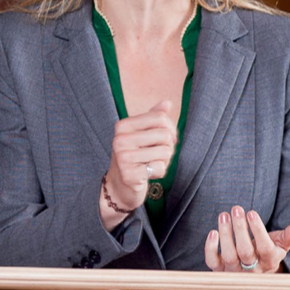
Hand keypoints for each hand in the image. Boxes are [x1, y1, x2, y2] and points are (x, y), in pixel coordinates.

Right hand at [100, 101, 175, 227]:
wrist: (118, 186)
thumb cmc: (134, 156)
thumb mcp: (141, 135)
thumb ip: (153, 118)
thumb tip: (167, 103)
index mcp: (122, 126)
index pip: (159, 118)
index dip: (171, 128)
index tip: (169, 138)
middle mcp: (120, 140)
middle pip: (165, 135)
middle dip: (168, 146)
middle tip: (159, 154)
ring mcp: (123, 158)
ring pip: (165, 152)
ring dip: (165, 160)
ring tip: (152, 163)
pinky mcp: (129, 175)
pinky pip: (160, 168)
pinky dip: (159, 172)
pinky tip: (148, 174)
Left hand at [204, 206, 289, 272]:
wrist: (255, 273)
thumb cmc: (267, 252)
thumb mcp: (281, 245)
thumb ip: (288, 237)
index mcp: (269, 261)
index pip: (265, 247)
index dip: (258, 230)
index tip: (251, 213)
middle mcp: (252, 270)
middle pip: (245, 252)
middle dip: (240, 229)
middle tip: (236, 209)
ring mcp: (235, 271)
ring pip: (229, 256)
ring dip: (225, 234)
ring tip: (224, 215)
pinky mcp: (220, 270)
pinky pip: (212, 262)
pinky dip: (210, 248)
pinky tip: (212, 232)